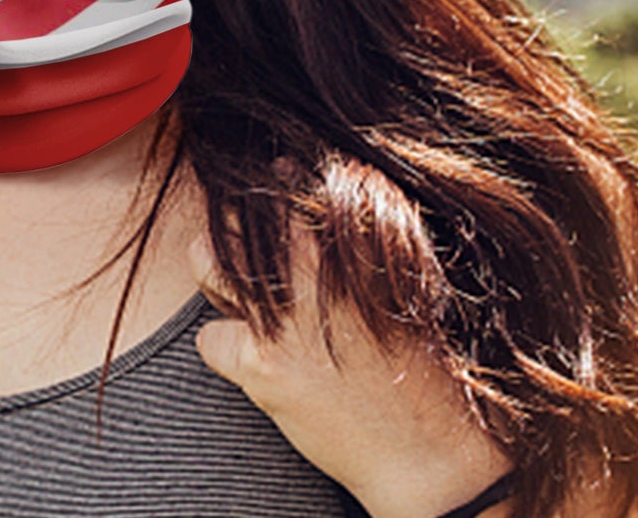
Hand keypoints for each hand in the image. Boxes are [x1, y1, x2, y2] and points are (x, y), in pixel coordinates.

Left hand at [189, 215, 513, 517]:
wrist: (433, 456)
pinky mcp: (263, 363)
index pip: (283, 182)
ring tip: (234, 299)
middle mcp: (315, 267)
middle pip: (235, 215)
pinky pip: (208, 338)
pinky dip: (224, 351)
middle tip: (246, 261)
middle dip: (230, 232)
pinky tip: (254, 364)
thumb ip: (350, 245)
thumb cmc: (419, 368)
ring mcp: (285, 314)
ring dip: (211, 277)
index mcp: (352, 241)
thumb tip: (297, 197)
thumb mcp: (395, 284)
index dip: (267, 188)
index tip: (266, 193)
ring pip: (204, 260)